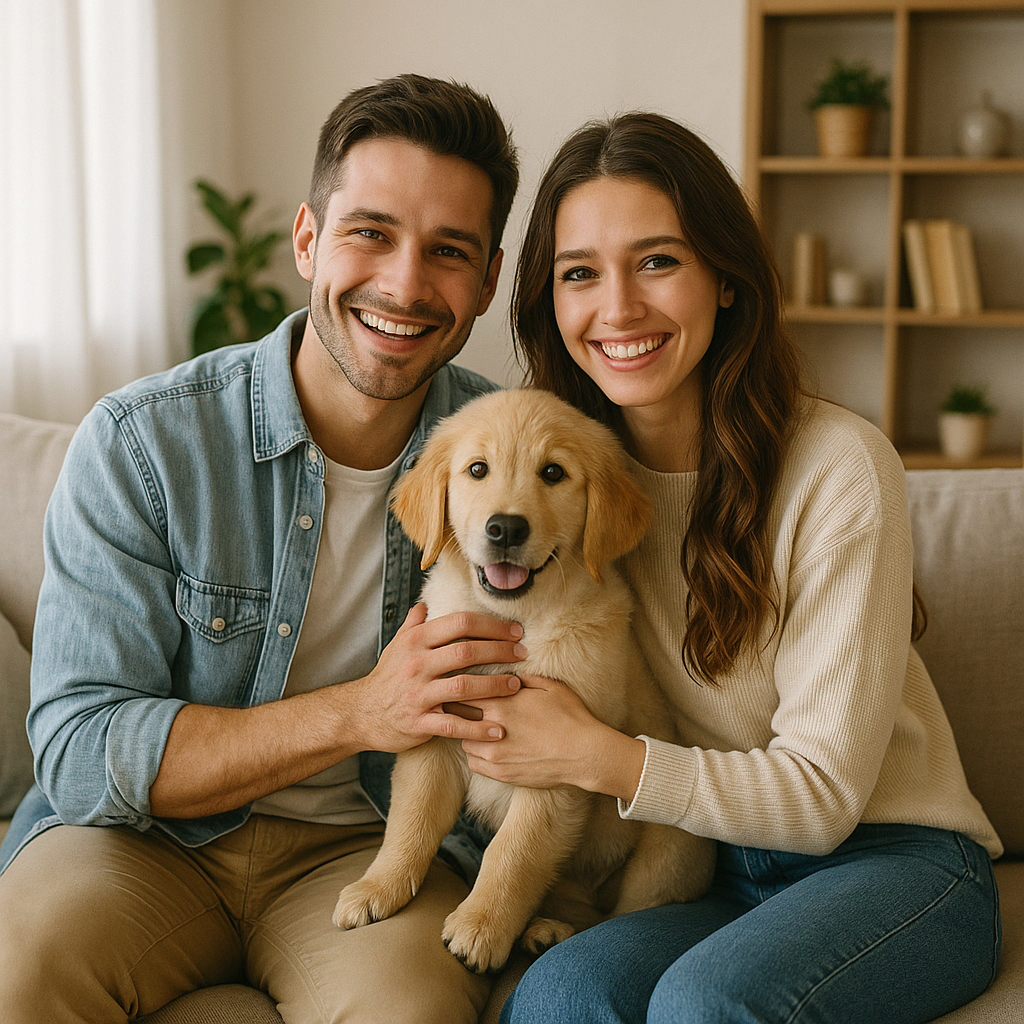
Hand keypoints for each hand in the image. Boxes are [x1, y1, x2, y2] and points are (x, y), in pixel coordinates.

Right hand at [347, 603, 524, 752]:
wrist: (360, 713)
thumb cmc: (386, 677)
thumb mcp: (397, 645)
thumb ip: (414, 624)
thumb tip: (427, 603)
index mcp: (416, 641)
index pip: (459, 623)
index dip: (491, 625)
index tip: (514, 631)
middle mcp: (418, 664)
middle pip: (466, 652)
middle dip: (500, 651)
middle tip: (522, 653)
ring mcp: (418, 694)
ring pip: (464, 686)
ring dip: (495, 686)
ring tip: (516, 686)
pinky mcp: (420, 722)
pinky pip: (454, 725)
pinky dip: (478, 728)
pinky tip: (498, 729)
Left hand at [460, 675, 646, 800]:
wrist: (585, 753)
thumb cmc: (571, 717)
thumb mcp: (551, 687)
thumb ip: (526, 677)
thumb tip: (511, 672)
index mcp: (502, 702)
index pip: (464, 690)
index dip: (461, 687)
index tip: (463, 686)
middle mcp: (492, 727)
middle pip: (457, 715)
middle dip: (458, 709)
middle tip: (463, 706)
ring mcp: (495, 753)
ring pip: (463, 740)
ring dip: (467, 733)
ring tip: (479, 729)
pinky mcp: (500, 773)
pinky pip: (472, 763)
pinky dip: (475, 755)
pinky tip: (487, 748)